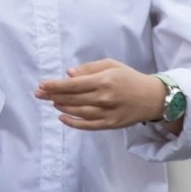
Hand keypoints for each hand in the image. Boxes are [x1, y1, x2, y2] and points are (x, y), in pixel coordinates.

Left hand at [34, 59, 167, 130]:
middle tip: (38, 94)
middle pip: (72, 98)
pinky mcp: (110, 124)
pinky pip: (88, 126)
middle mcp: (104, 97)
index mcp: (104, 80)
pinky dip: (73, 123)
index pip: (74, 84)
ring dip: (61, 107)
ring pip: (78, 112)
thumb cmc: (129, 78)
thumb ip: (89, 68)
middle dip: (52, 96)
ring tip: (51, 102)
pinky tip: (62, 117)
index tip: (42, 85)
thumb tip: (69, 73)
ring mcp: (107, 113)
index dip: (55, 85)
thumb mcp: (111, 65)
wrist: (152, 97)